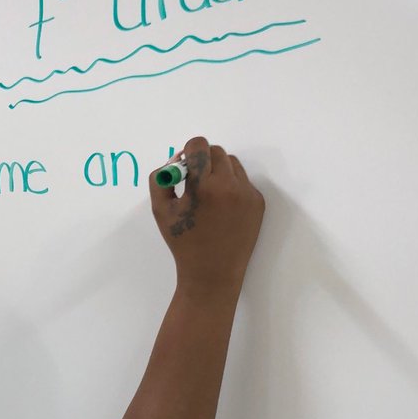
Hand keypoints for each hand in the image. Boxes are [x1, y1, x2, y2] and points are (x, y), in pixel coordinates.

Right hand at [149, 136, 264, 297]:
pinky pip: (243, 181)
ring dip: (219, 171)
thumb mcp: (160, 210)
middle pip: (217, 151)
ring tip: (209, 195)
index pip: (199, 146)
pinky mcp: (258, 202)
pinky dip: (231, 187)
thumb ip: (162, 178)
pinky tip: (222, 209)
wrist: (213, 272)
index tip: (184, 165)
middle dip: (203, 160)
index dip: (189, 151)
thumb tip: (176, 160)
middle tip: (194, 180)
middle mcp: (229, 186)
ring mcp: (247, 194)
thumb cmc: (183, 242)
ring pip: (232, 164)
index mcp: (203, 187)